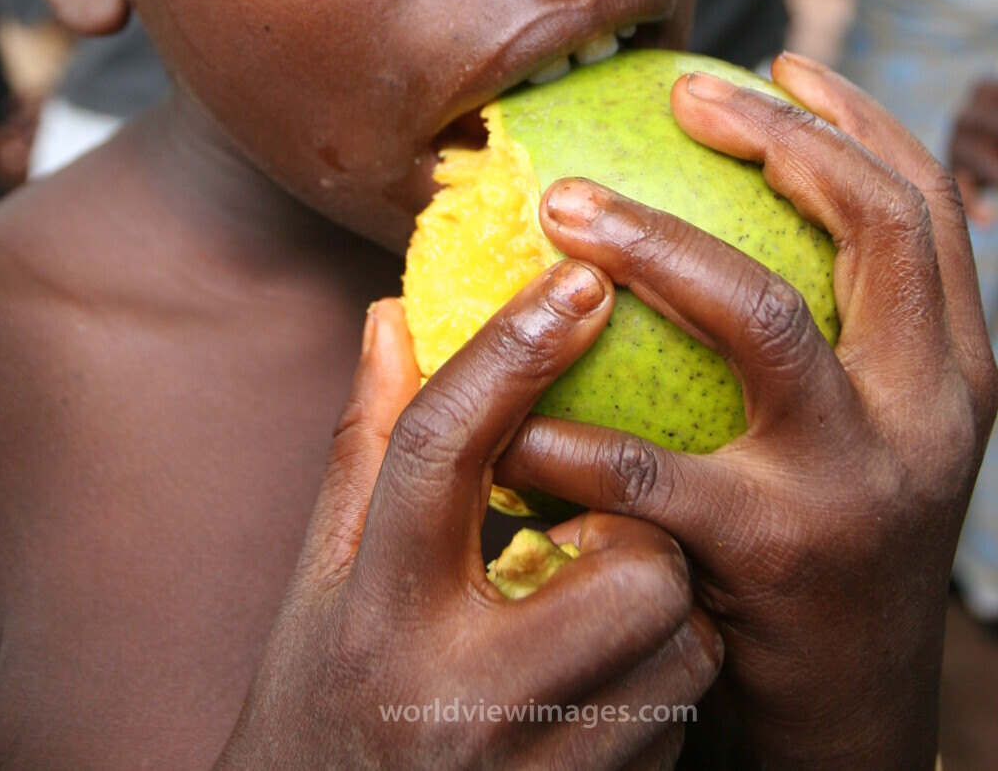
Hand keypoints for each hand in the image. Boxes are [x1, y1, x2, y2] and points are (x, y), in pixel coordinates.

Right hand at [215, 269, 720, 770]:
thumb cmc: (320, 701)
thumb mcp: (322, 577)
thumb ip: (367, 446)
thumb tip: (393, 314)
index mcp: (377, 610)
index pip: (442, 446)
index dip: (513, 349)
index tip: (578, 276)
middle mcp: (456, 698)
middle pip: (631, 565)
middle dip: (635, 531)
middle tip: (600, 527)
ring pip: (682, 646)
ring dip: (664, 614)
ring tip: (603, 611)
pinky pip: (681, 727)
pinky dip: (661, 691)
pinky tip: (605, 689)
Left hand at [497, 54, 997, 770]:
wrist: (845, 725)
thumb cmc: (825, 545)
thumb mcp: (863, 432)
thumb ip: (834, 331)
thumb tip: (742, 204)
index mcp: (952, 371)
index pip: (924, 207)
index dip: (857, 119)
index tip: (780, 60)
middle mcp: (930, 413)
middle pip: (871, 226)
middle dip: (777, 138)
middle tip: (680, 94)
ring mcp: (860, 480)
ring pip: (758, 313)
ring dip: (651, 240)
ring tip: (562, 204)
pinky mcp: (772, 552)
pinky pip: (644, 460)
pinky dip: (562, 423)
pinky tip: (504, 398)